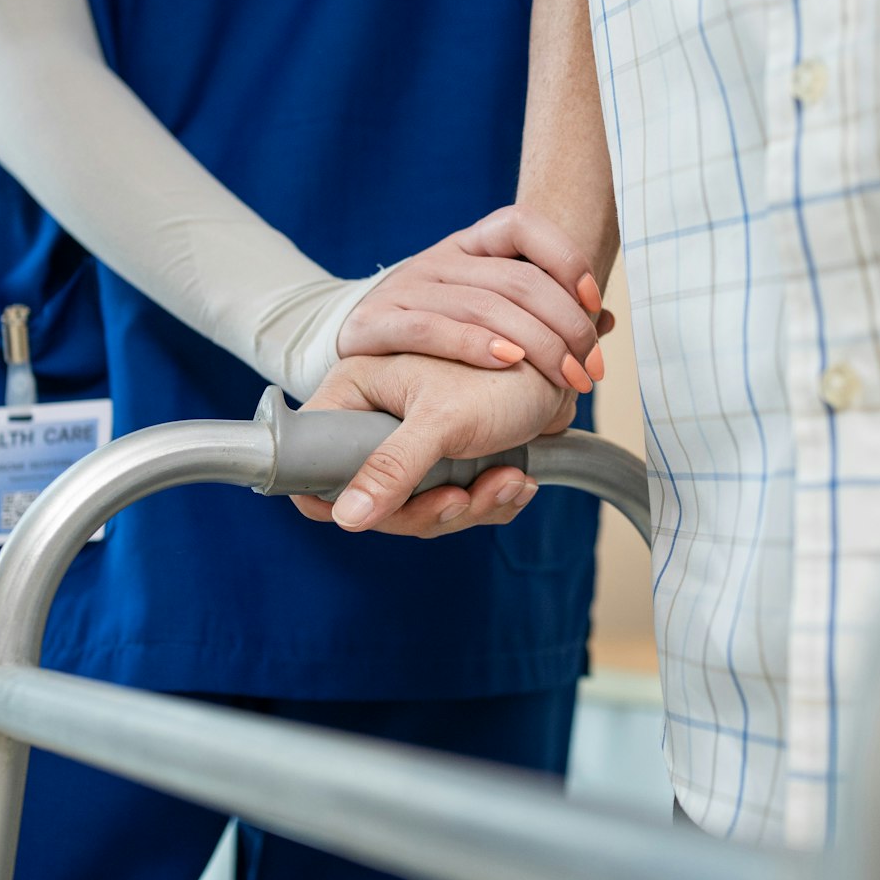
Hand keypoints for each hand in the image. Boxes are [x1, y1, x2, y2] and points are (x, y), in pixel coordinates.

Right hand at [290, 353, 576, 536]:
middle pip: (373, 499)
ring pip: (416, 508)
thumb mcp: (442, 419)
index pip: (310, 464)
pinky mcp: (448, 458)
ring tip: (509, 480)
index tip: (372, 512)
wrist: (568, 362)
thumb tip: (346, 518)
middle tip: (462, 497)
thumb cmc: (507, 372)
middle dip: (429, 508)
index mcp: (355, 395)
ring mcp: (411, 442)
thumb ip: (393, 467)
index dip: (336, 498)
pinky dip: (487, 500)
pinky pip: (452, 503)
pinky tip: (517, 480)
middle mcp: (375, 419)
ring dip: (469, 504)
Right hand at [338, 205, 614, 394]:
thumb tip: (610, 320)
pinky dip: (474, 345)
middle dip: (567, 326)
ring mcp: (404, 289)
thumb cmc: (439, 336)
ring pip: (483, 305)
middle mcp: (438, 259)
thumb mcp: (488, 310)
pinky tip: (508, 362)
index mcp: (468, 245)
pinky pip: (430, 330)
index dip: (565, 257)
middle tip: (591, 367)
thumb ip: (544, 312)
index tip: (594, 301)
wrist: (357, 354)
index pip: (521, 224)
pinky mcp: (372, 325)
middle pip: (516, 279)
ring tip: (567, 378)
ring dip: (536, 345)